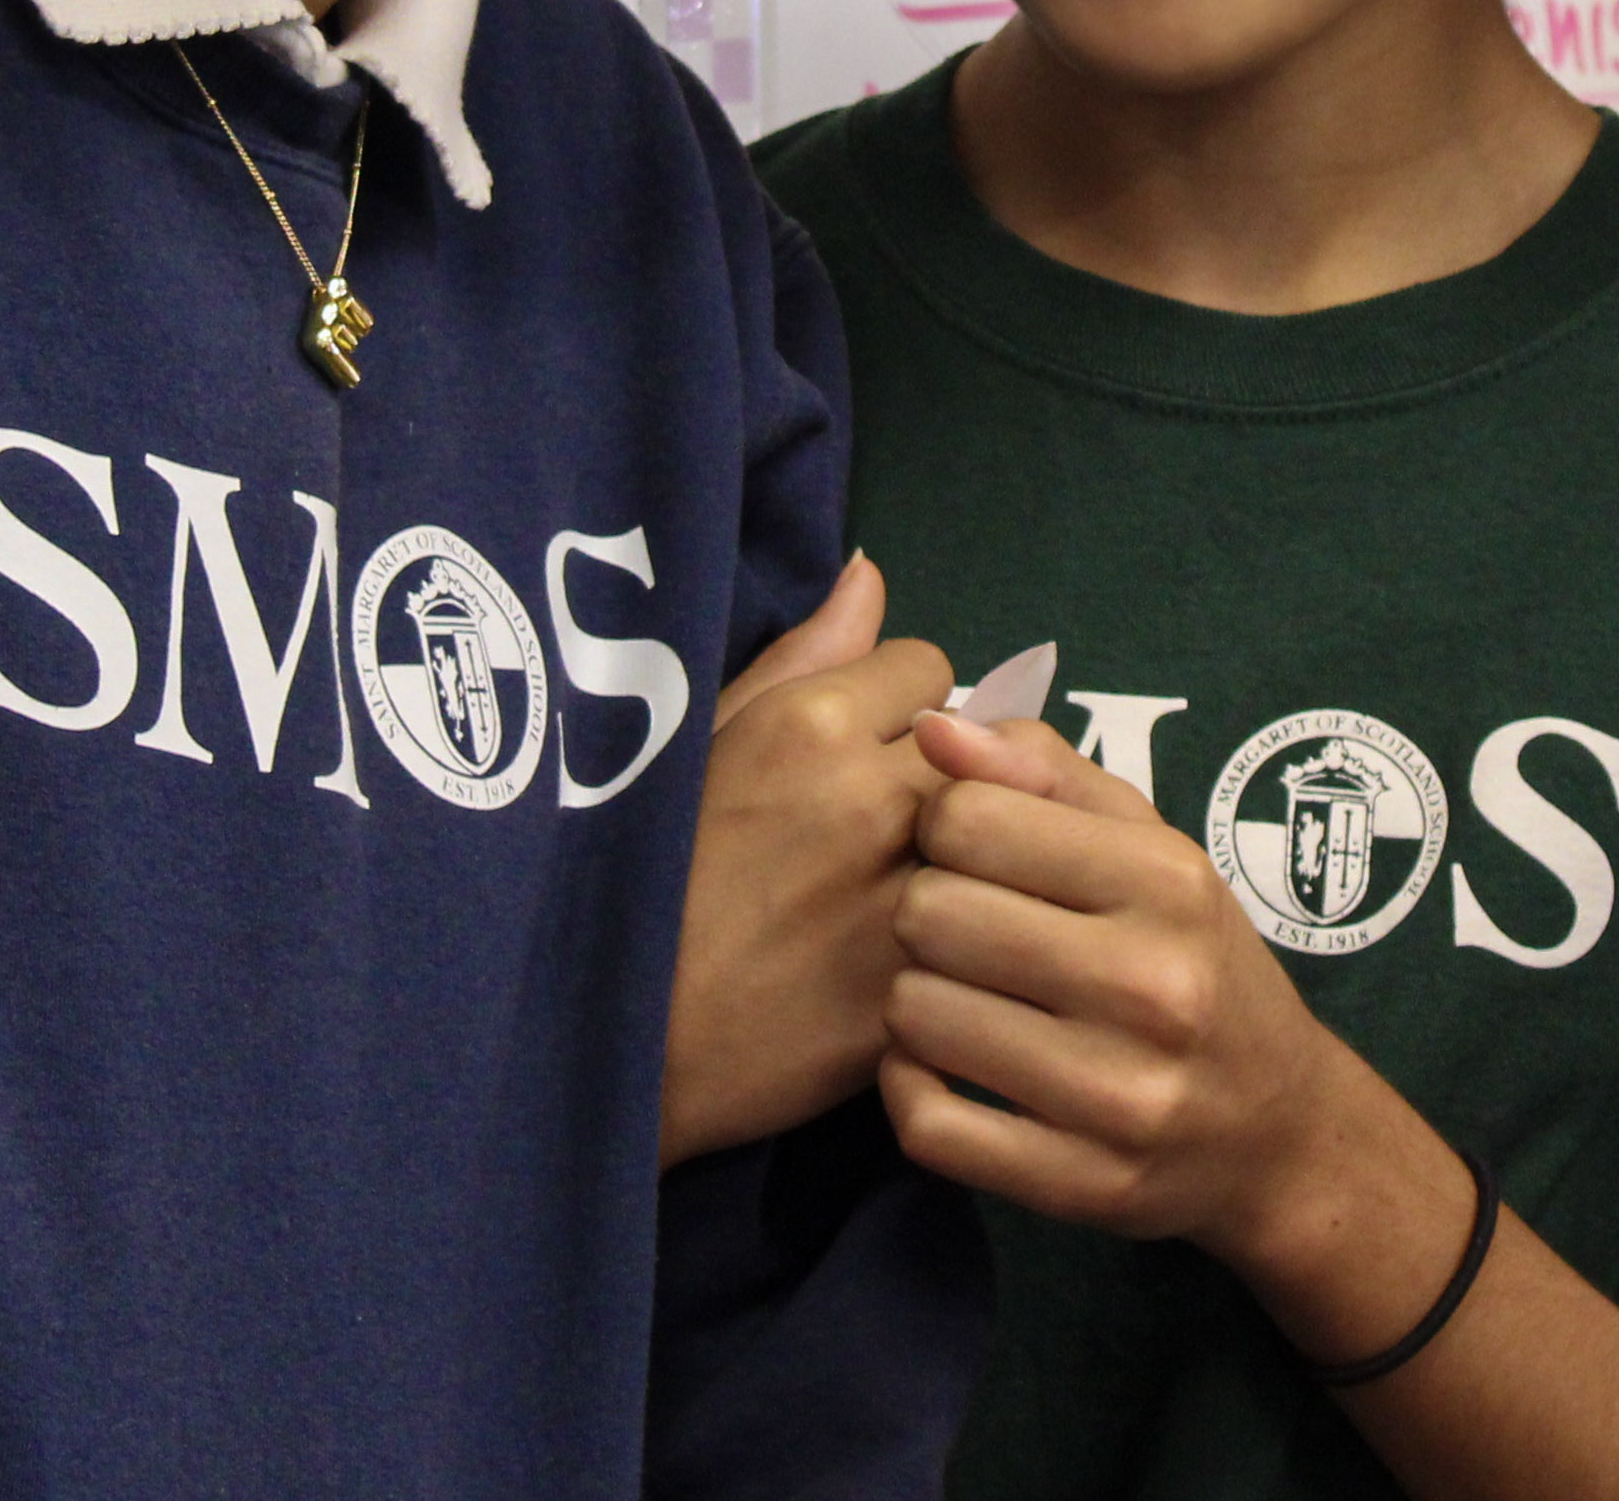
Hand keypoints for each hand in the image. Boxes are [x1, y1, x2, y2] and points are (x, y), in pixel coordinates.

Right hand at [658, 556, 953, 1166]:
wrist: (620, 1045)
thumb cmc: (641, 879)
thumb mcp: (700, 744)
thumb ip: (799, 657)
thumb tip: (872, 574)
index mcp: (809, 724)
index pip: (927, 665)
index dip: (897, 704)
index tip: (864, 745)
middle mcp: (871, 800)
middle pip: (979, 743)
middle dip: (946, 768)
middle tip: (895, 818)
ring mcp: (903, 901)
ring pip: (998, 837)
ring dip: (967, 849)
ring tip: (908, 880)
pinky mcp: (919, 992)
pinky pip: (984, 932)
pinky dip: (962, 939)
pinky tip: (906, 953)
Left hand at [887, 717, 1618, 1500]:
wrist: (1277, 1130)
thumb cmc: (1192, 960)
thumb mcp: (1151, 848)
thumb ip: (1042, 772)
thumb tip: (932, 725)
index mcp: (1169, 883)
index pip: (969, 816)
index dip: (940, 822)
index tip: (964, 847)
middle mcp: (1154, 987)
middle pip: (931, 914)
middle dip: (920, 911)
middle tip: (952, 928)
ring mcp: (1121, 1097)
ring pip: (916, 1017)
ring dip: (911, 1000)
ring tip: (950, 993)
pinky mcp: (1081, 1184)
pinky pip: (928, 1126)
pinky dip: (908, 1090)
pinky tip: (938, 1065)